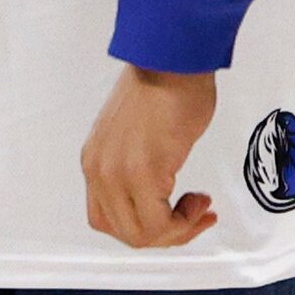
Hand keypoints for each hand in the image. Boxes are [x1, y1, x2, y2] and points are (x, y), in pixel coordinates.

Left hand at [81, 65, 219, 248]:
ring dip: (177, 230)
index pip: (110, 218)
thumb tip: (156, 194)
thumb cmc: (166, 85)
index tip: (178, 211)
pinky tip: (199, 201)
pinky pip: (159, 224)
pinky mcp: (142, 173)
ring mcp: (117, 174)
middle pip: (126, 232)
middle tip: (196, 213)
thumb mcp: (136, 137)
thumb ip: (136, 168)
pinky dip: (183, 223)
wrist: (174, 59)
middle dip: (167, 233)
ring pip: (142, 235)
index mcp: (95, 161)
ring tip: (199, 205)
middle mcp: (99, 171)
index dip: (147, 226)